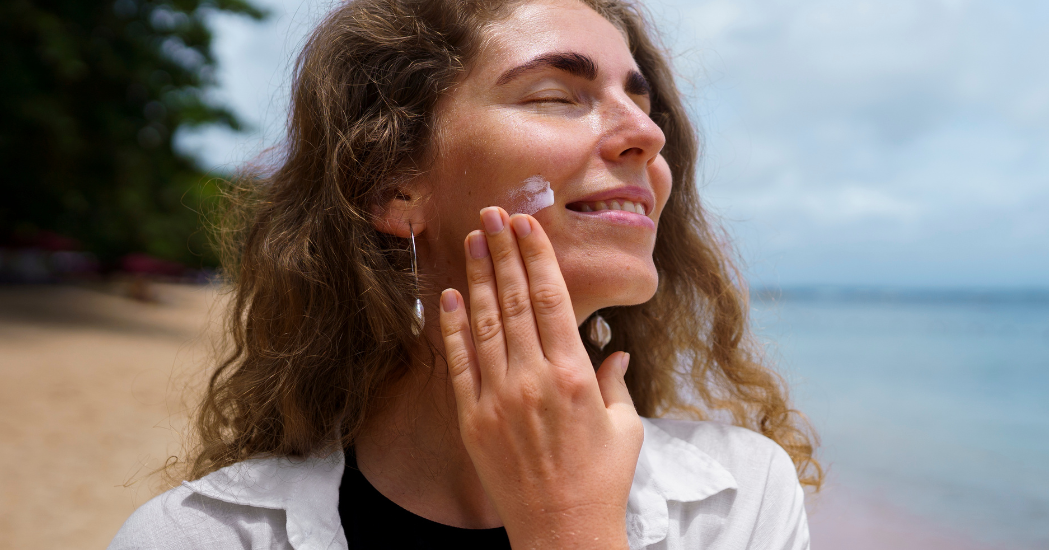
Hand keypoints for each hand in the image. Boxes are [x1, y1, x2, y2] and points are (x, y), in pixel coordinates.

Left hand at [439, 207, 643, 549]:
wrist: (562, 532)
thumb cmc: (601, 481)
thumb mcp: (625, 428)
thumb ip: (615, 382)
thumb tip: (615, 350)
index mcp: (575, 376)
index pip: (552, 299)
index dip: (537, 256)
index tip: (527, 224)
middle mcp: (534, 379)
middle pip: (514, 300)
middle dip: (503, 251)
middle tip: (492, 213)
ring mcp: (498, 398)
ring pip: (484, 323)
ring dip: (477, 276)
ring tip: (471, 239)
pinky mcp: (472, 419)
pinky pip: (458, 363)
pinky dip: (452, 327)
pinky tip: (448, 295)